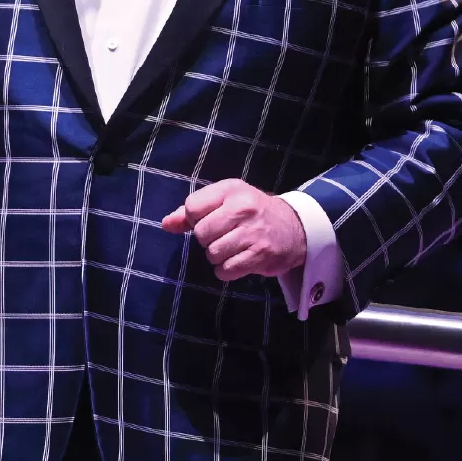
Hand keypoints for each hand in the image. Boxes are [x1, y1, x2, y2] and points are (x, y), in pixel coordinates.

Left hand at [160, 179, 306, 280]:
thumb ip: (192, 211)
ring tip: (232, 248)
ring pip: (212, 253)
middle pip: (201, 232)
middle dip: (207, 239)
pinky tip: (237, 261)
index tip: (209, 220)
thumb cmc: (251, 212)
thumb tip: (166, 224)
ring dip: (217, 256)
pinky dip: (226, 270)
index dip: (194, 219)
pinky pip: (226, 270)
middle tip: (223, 236)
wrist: (295, 228)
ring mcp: (253, 233)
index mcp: (231, 190)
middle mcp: (243, 208)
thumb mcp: (224, 201)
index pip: (192, 207)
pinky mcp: (261, 255)